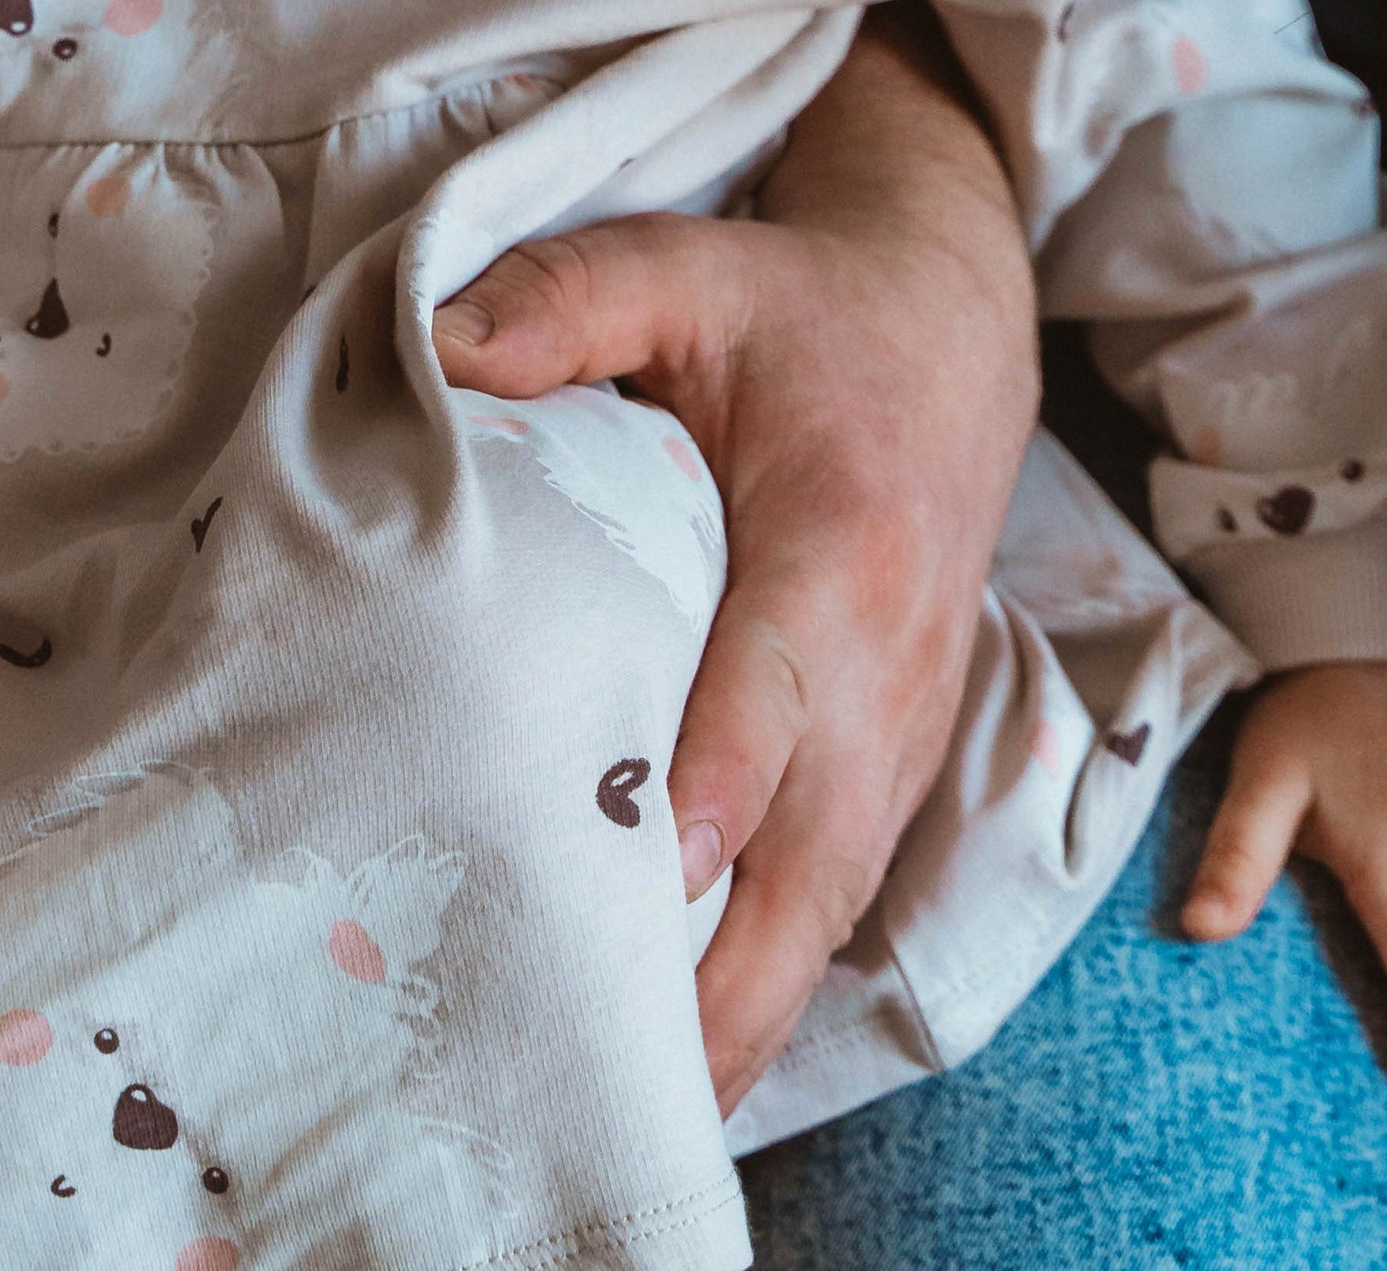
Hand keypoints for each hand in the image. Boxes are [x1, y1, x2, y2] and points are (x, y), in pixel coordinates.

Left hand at [432, 5, 1037, 1113]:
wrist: (948, 327)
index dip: (716, 795)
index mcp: (837, 546)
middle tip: (599, 1081)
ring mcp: (906, 728)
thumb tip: (437, 346)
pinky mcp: (896, 763)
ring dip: (739, 1017)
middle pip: (814, 860)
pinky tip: (679, 1059)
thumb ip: (566, 299)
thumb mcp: (682, 267)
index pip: (778, 695)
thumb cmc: (796, 312)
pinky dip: (767, 983)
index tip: (643, 881)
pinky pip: (836, 899)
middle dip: (716, 983)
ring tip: (621, 1120)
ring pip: (830, 910)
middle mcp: (890, 664)